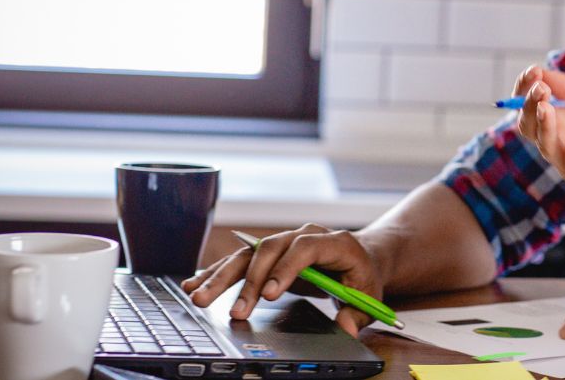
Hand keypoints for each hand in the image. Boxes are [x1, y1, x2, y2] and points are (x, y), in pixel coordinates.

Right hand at [179, 224, 385, 335]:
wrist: (360, 257)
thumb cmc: (363, 276)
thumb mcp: (369, 295)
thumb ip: (358, 313)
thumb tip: (346, 329)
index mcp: (334, 242)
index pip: (305, 248)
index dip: (286, 269)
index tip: (270, 295)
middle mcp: (304, 235)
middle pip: (269, 250)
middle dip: (248, 281)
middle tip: (234, 312)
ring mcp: (284, 241)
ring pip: (249, 254)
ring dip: (222, 277)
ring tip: (199, 297)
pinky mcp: (270, 254)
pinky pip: (241, 260)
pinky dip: (218, 272)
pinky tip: (195, 283)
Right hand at [515, 66, 564, 197]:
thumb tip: (539, 73)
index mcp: (563, 117)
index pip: (531, 106)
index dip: (524, 90)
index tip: (532, 72)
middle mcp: (562, 140)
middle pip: (529, 127)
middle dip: (528, 107)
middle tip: (540, 90)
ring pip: (546, 147)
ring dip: (543, 126)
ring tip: (547, 106)